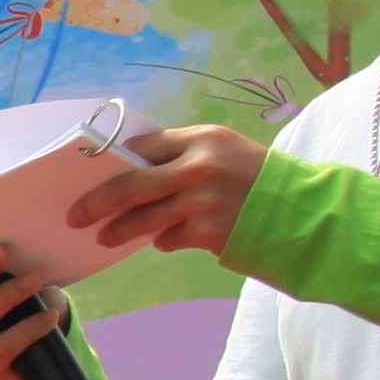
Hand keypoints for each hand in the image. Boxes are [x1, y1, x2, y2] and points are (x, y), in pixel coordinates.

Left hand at [63, 113, 268, 264]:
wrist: (304, 211)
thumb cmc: (257, 179)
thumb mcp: (224, 152)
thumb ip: (183, 156)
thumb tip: (132, 169)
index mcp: (201, 139)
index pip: (142, 146)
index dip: (112, 161)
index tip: (89, 174)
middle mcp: (199, 166)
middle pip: (130, 184)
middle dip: (97, 202)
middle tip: (75, 215)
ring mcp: (203, 201)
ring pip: (143, 218)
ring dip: (119, 230)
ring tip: (104, 237)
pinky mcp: (209, 232)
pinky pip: (169, 239)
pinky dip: (163, 240)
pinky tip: (165, 239)